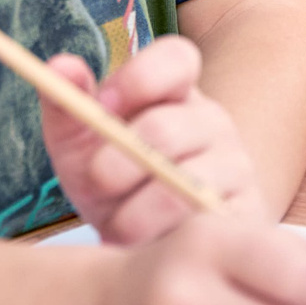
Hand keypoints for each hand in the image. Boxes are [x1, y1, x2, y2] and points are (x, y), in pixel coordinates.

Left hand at [42, 36, 262, 241]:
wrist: (150, 245)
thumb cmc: (113, 182)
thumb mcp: (80, 145)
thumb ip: (67, 104)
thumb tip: (59, 65)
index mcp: (177, 92)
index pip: (177, 58)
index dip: (138, 78)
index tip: (101, 106)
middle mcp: (214, 122)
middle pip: (166, 128)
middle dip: (116, 162)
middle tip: (97, 181)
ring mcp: (236, 167)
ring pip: (183, 184)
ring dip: (135, 213)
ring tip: (118, 226)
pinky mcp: (246, 214)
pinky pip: (205, 226)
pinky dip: (165, 239)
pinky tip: (148, 245)